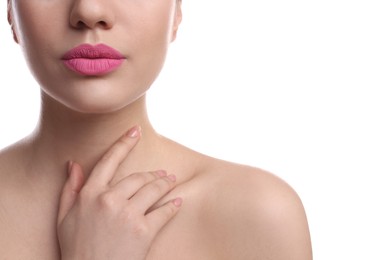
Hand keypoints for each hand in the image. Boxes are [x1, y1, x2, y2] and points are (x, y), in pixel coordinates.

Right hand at [57, 126, 181, 259]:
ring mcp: (128, 215)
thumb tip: (73, 164)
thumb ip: (70, 189)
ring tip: (171, 182)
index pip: (109, 161)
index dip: (124, 143)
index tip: (136, 130)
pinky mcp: (144, 231)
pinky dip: (173, 206)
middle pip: (138, 177)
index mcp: (91, 194)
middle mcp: (110, 200)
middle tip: (163, 174)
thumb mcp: (65, 218)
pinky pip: (164, 212)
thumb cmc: (76, 248)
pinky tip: (178, 202)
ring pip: (153, 190)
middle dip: (153, 174)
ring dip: (165, 184)